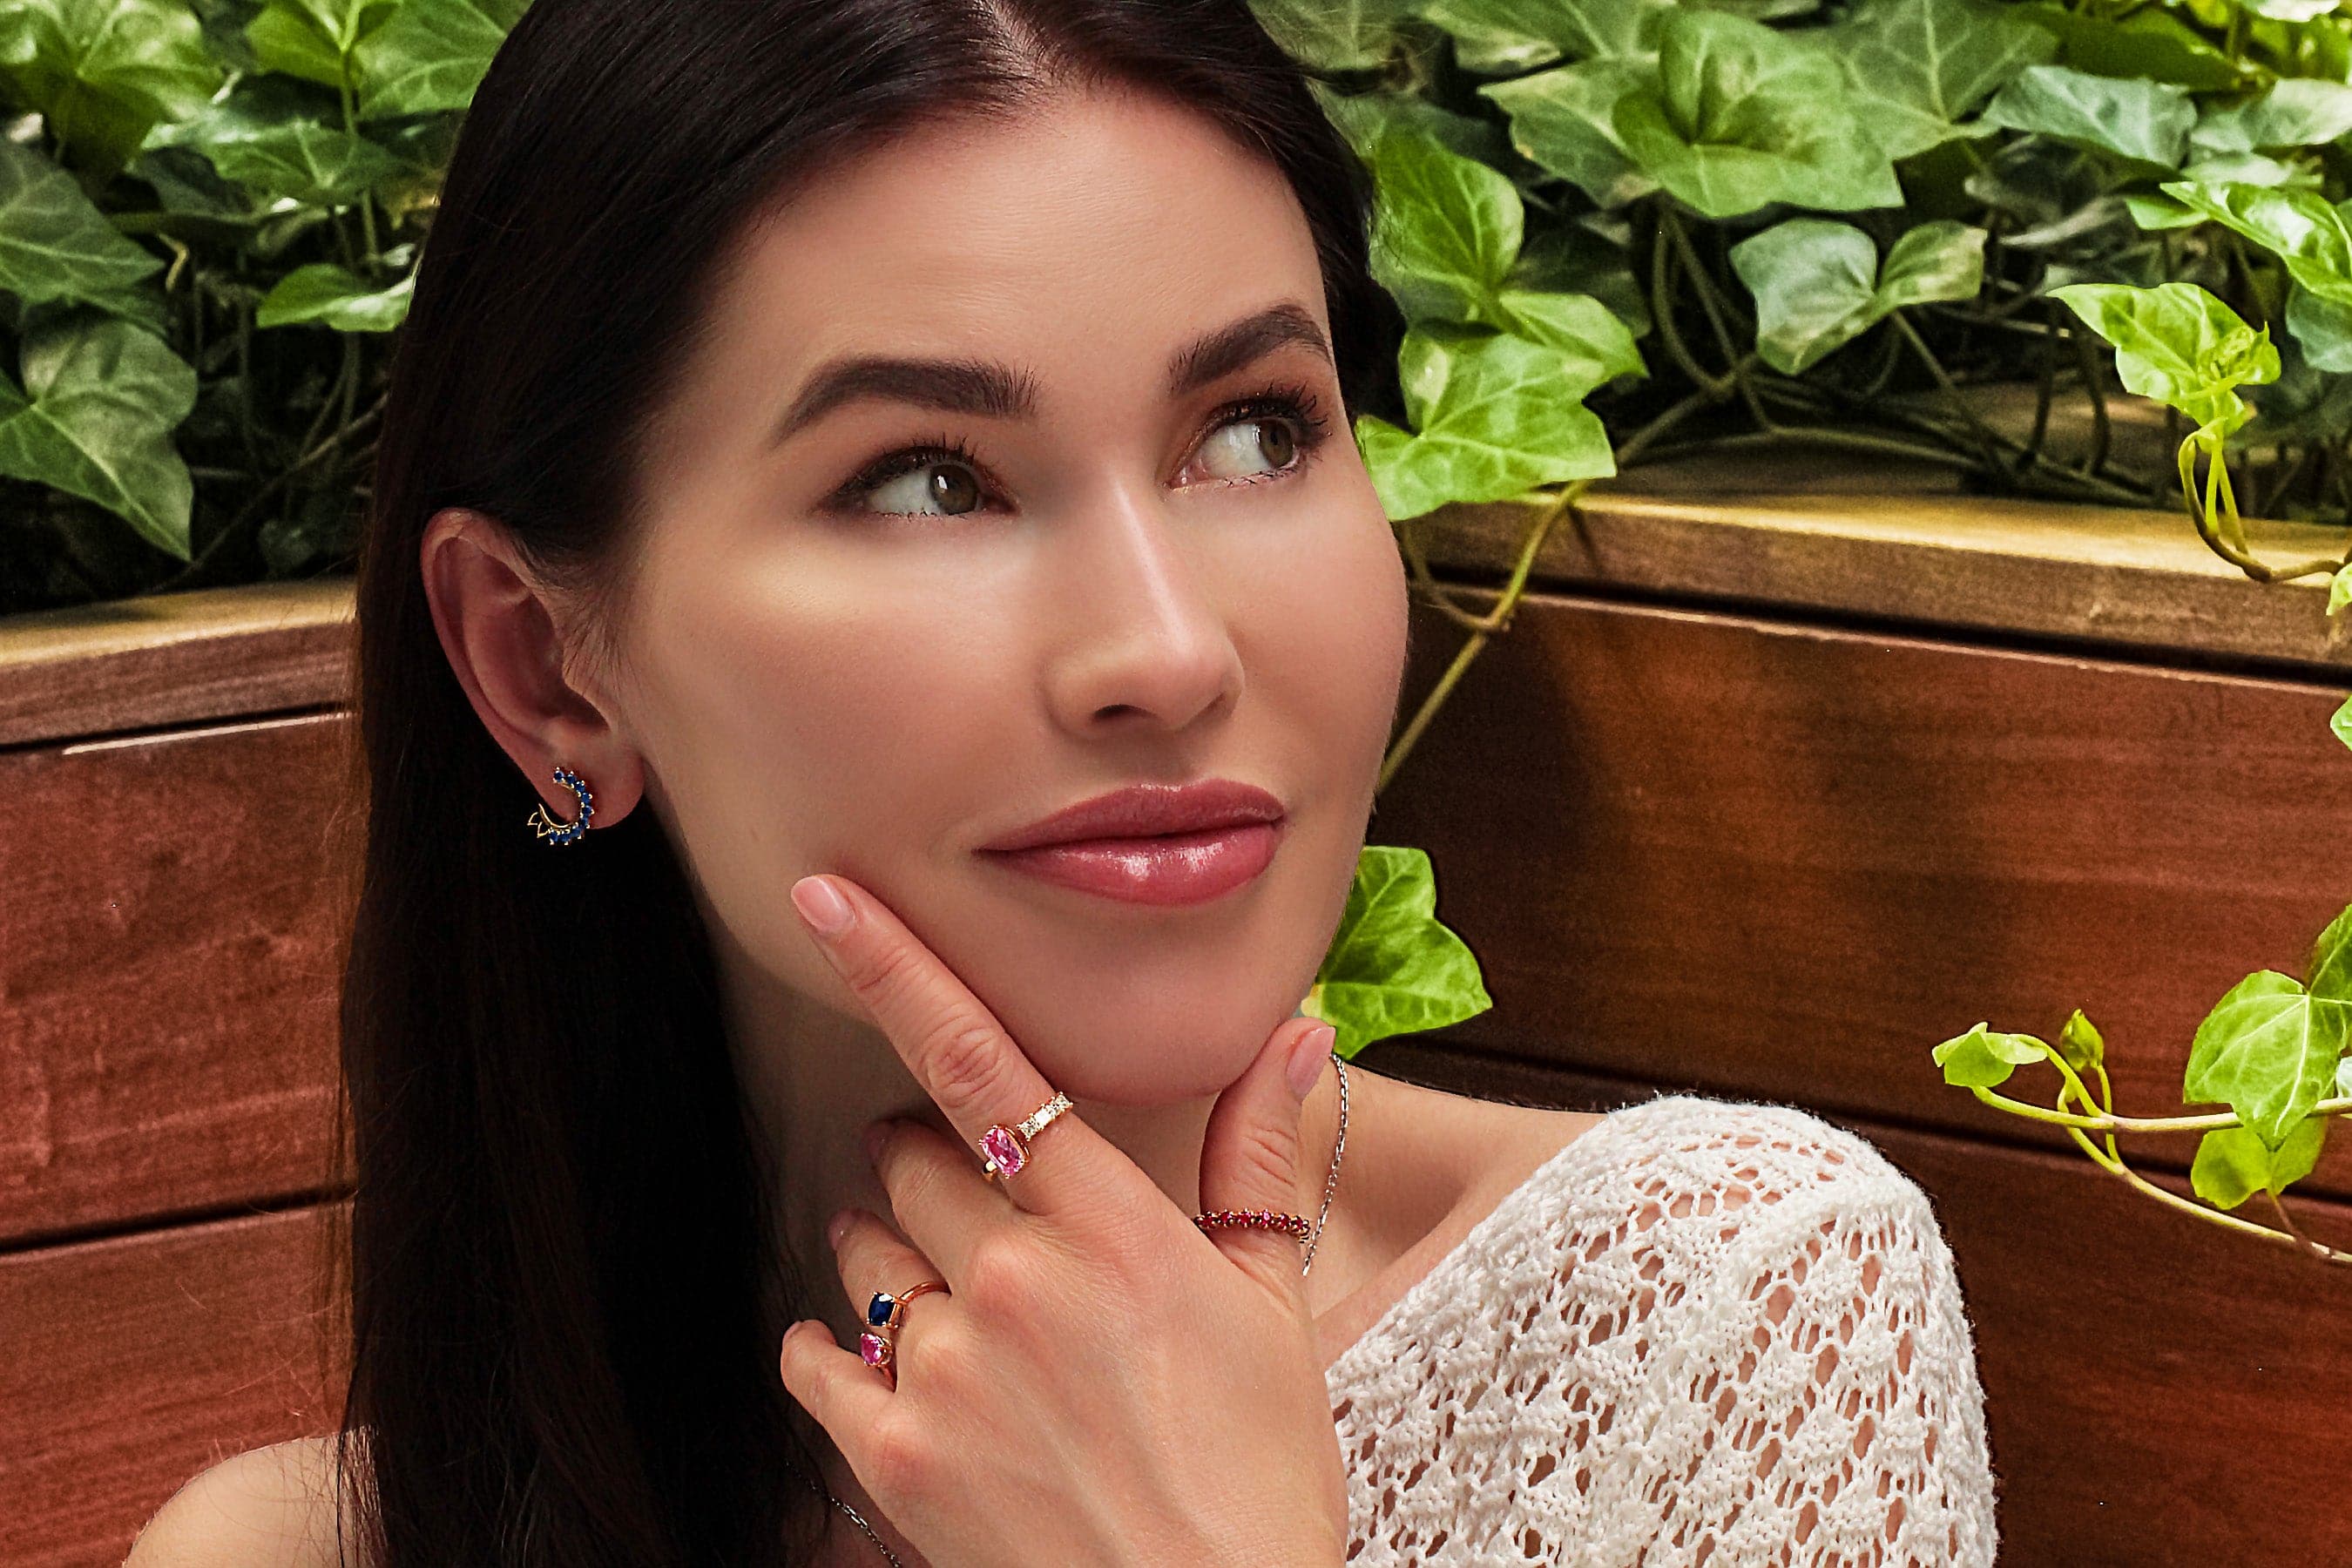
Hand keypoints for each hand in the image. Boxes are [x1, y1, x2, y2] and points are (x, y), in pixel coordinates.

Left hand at [776, 871, 1349, 1567]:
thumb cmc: (1256, 1478)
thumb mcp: (1276, 1311)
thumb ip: (1260, 1161)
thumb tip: (1295, 1034)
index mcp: (1115, 1231)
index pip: (982, 1065)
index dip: (897, 968)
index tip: (827, 899)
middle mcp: (1017, 1281)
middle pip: (911, 1157)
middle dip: (928, 1161)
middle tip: (979, 1209)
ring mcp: (947, 1370)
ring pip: (864, 1250)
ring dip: (889, 1251)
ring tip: (959, 1304)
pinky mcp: (893, 1456)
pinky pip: (817, 1357)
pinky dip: (836, 1350)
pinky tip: (888, 1367)